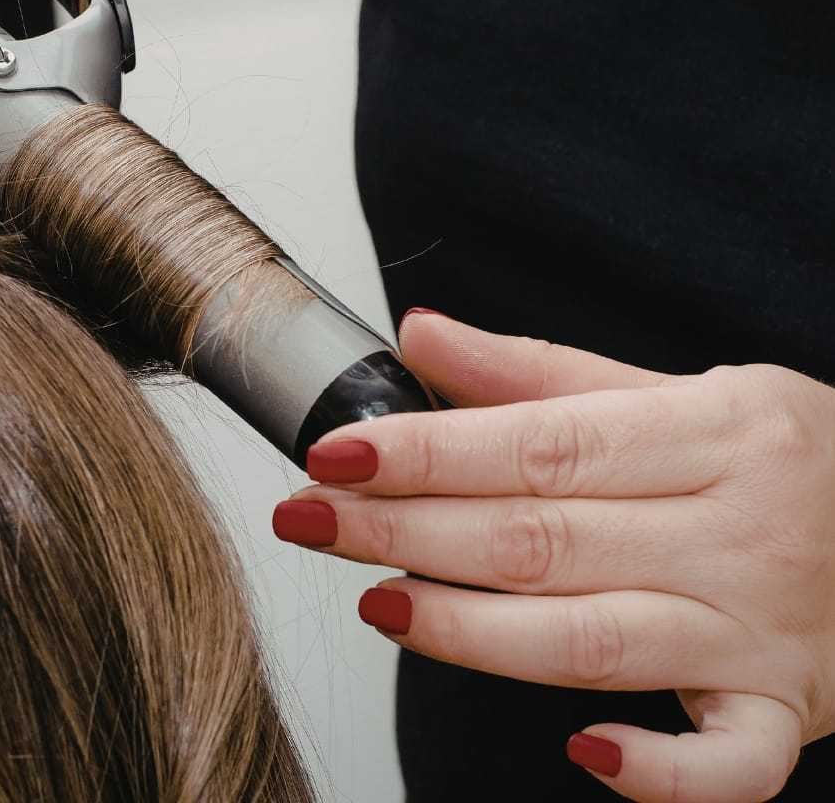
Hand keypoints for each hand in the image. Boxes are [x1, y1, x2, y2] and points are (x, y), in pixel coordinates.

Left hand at [273, 311, 834, 801]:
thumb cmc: (780, 456)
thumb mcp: (678, 393)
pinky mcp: (783, 711)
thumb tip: (421, 336)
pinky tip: (578, 748)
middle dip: (408, 530)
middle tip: (311, 520)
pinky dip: (659, 770)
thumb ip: (540, 371)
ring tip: (380, 603)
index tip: (335, 452)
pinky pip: (728, 762)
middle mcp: (739, 530)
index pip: (540, 443)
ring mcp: (764, 631)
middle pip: (544, 537)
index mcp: (714, 432)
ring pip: (598, 638)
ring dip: (476, 630)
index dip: (428, 450)